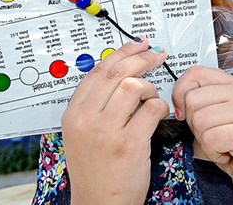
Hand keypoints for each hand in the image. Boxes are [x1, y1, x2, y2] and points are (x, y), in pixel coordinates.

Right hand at [61, 38, 169, 204]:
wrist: (100, 203)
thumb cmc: (96, 170)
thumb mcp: (82, 133)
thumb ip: (96, 104)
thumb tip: (122, 72)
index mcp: (73, 114)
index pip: (97, 70)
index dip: (121, 52)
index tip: (137, 44)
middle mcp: (86, 120)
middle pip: (117, 73)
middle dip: (142, 58)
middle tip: (157, 55)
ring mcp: (107, 131)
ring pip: (134, 86)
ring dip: (149, 89)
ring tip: (150, 100)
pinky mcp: (129, 144)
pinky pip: (152, 109)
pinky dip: (160, 108)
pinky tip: (157, 117)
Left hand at [173, 66, 232, 203]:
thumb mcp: (221, 118)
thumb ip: (204, 103)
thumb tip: (177, 102)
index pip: (196, 74)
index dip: (180, 93)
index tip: (184, 113)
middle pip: (193, 99)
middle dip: (194, 124)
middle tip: (214, 136)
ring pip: (199, 120)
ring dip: (205, 142)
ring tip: (224, 146)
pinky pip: (210, 139)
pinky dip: (213, 153)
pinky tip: (229, 155)